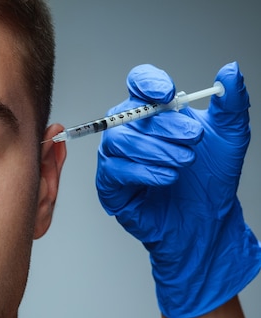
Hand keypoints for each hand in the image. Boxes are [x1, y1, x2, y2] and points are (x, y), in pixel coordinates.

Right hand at [96, 62, 260, 317]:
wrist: (207, 221)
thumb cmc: (210, 179)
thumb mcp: (230, 136)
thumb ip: (231, 102)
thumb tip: (230, 71)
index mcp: (154, 113)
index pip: (138, 84)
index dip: (148, 83)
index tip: (169, 94)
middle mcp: (130, 132)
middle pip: (127, 113)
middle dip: (162, 123)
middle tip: (193, 138)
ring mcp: (116, 159)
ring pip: (118, 140)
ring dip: (155, 149)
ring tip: (184, 162)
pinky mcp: (110, 187)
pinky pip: (114, 171)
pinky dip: (142, 172)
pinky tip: (167, 177)